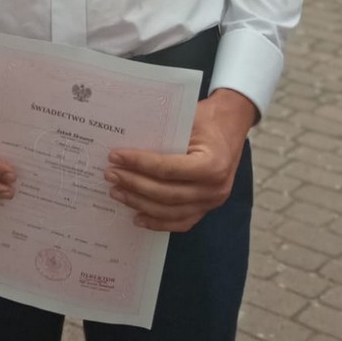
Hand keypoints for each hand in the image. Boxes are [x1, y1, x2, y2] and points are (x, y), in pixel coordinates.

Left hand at [103, 87, 256, 232]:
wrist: (231, 126)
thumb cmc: (207, 119)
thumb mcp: (188, 118)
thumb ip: (163, 133)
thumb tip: (125, 141)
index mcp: (212, 164)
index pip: (168, 169)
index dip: (139, 164)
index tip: (115, 157)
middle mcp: (214, 188)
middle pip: (166, 193)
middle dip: (134, 185)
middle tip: (110, 175)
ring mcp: (212, 202)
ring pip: (170, 211)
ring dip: (140, 203)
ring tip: (117, 193)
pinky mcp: (207, 208)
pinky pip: (181, 222)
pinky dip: (158, 222)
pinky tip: (137, 217)